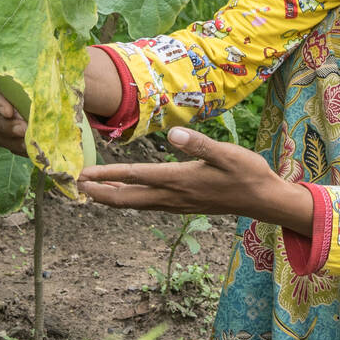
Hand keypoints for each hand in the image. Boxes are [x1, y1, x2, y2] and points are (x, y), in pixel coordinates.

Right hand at [0, 48, 123, 157]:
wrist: (64, 105)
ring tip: (29, 144)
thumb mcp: (55, 78)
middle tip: (23, 130)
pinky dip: (19, 149)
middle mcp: (0, 104)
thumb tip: (59, 64)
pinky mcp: (11, 138)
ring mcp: (3, 123)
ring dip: (12, 141)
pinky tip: (32, 150)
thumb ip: (51, 75)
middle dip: (5, 126)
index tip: (9, 112)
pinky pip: (9, 146)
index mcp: (6, 86)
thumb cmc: (57, 86)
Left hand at [78, 127, 312, 235]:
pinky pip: (148, 205)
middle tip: (75, 186)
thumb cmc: (248, 173)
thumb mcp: (227, 153)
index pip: (135, 177)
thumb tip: (173, 133)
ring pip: (136, 204)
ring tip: (91, 192)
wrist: (264, 200)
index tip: (83, 175)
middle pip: (128, 199)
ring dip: (112, 198)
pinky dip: (130, 200)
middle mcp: (174, 196)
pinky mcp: (183, 206)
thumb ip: (198, 143)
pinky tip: (126, 195)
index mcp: (180, 180)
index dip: (107, 176)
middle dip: (100, 193)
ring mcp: (178, 204)